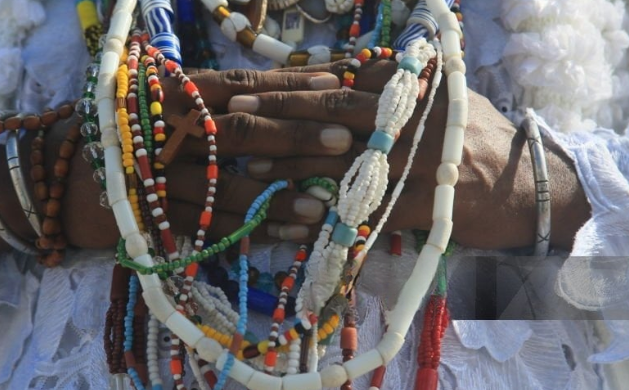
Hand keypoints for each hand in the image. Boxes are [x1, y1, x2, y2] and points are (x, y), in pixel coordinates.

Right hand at [64, 70, 350, 247]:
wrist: (55, 178)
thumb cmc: (121, 133)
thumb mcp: (162, 102)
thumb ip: (213, 97)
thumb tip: (282, 92)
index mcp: (173, 92)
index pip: (242, 84)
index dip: (292, 86)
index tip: (342, 85)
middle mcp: (168, 130)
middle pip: (241, 130)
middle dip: (297, 134)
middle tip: (347, 138)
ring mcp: (160, 177)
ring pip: (229, 186)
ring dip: (282, 193)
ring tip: (329, 200)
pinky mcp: (154, 219)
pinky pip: (211, 227)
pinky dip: (254, 230)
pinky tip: (292, 233)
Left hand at [228, 60, 589, 249]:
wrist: (525, 186)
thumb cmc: (474, 134)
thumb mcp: (439, 94)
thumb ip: (392, 82)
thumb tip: (335, 74)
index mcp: (412, 84)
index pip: (340, 78)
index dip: (292, 84)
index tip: (249, 88)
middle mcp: (410, 117)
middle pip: (332, 111)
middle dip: (278, 114)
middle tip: (234, 117)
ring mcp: (414, 161)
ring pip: (340, 157)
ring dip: (290, 162)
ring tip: (249, 163)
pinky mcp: (418, 204)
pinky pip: (363, 208)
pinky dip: (326, 212)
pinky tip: (291, 215)